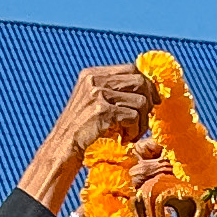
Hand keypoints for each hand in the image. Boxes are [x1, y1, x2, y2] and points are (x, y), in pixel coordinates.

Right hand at [19, 63, 161, 209]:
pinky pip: (134, 117)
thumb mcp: (95, 102)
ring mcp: (97, 94)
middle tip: (144, 120)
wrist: (63, 148)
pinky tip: (124, 139)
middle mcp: (94, 80)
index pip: (131, 69)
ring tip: (130, 133)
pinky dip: (134, 131)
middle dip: (149, 102)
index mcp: (92, 74)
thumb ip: (115, 91)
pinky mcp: (102, 111)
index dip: (147, 84)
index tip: (154, 101)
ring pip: (140, 101)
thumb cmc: (84, 129)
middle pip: (139, 82)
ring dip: (142, 122)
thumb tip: (150, 89)